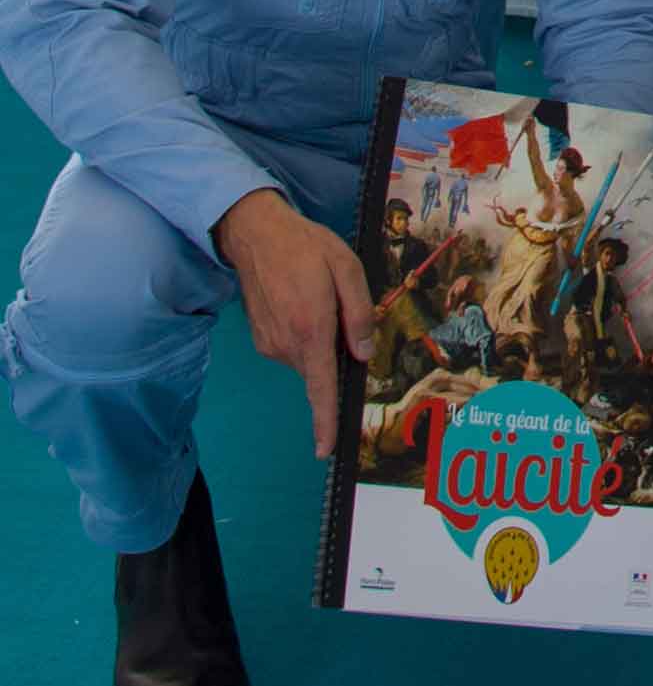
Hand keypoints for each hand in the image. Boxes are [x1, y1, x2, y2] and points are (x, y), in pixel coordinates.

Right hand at [215, 186, 372, 457]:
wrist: (256, 236)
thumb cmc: (307, 248)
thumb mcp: (348, 270)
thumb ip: (360, 314)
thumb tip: (364, 354)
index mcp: (311, 331)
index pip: (320, 388)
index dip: (325, 421)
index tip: (326, 449)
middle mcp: (286, 346)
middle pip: (322, 369)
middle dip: (338, 350)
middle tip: (338, 306)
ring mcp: (270, 346)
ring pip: (310, 358)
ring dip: (322, 339)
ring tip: (318, 297)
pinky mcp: (262, 341)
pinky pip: (295, 349)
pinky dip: (307, 335)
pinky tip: (303, 303)